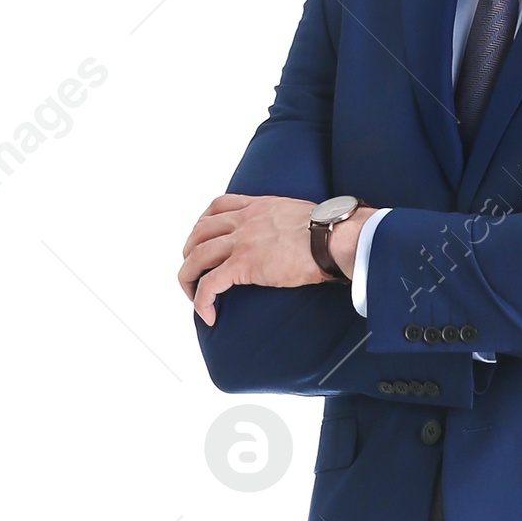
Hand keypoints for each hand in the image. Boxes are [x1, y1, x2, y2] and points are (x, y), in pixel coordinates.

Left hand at [179, 195, 367, 322]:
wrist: (333, 239)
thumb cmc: (329, 232)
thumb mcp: (301, 214)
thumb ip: (287, 222)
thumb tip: (297, 237)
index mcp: (258, 207)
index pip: (218, 206)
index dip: (203, 223)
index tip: (203, 237)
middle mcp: (244, 220)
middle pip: (199, 231)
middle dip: (190, 252)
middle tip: (194, 271)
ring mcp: (241, 242)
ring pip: (197, 256)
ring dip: (188, 277)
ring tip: (192, 295)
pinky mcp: (243, 265)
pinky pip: (210, 284)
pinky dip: (201, 300)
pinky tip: (207, 314)